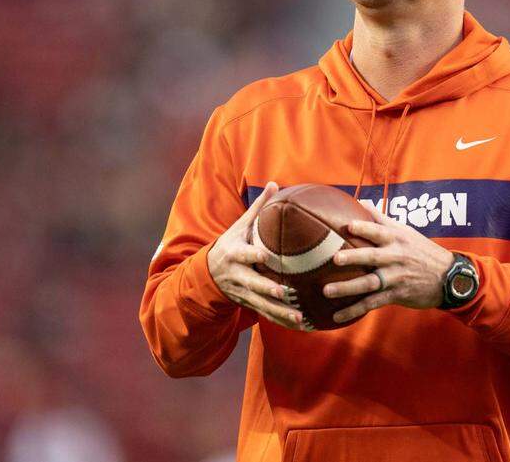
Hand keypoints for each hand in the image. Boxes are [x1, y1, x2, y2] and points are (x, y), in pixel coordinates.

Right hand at [207, 182, 308, 330]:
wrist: (207, 273)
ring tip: (299, 316)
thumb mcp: (239, 226)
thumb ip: (257, 208)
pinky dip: (282, 321)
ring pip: (261, 304)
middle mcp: (237, 275)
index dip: (251, 256)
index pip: (243, 254)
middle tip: (284, 292)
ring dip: (280, 312)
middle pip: (253, 284)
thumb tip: (275, 183)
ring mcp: (242, 292)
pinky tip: (301, 325)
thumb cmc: (230, 244)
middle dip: (267, 289)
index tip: (263, 257)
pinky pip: (266, 315)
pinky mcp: (248, 304)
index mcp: (234, 254)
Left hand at [323, 202, 454, 322]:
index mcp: (397, 239)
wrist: (448, 278)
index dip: (364, 228)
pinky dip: (354, 310)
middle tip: (335, 259)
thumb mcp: (406, 231)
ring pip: (369, 283)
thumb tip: (361, 202)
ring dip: (347, 287)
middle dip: (354, 257)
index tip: (348, 226)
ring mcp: (395, 277)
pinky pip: (372, 303)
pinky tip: (338, 315)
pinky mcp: (395, 295)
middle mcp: (395, 257)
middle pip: (372, 257)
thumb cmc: (422, 251)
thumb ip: (382, 219)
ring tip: (327, 290)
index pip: (378, 231)